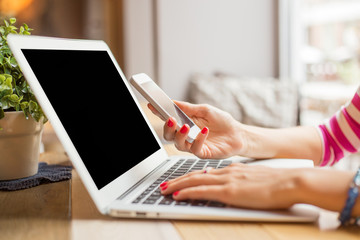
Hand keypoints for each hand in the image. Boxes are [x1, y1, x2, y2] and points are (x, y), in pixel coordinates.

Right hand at [148, 101, 244, 158]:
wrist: (238, 134)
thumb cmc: (222, 122)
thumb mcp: (205, 110)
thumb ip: (189, 108)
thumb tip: (173, 102)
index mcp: (184, 123)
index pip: (168, 120)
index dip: (158, 113)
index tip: (152, 105)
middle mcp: (186, 136)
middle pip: (168, 135)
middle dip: (167, 128)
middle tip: (170, 119)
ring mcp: (193, 146)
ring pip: (178, 144)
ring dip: (180, 135)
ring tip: (186, 126)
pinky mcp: (202, 153)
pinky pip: (195, 149)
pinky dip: (198, 139)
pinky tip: (204, 131)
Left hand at [159, 165, 357, 212]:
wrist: (290, 181)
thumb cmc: (277, 183)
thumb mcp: (254, 179)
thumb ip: (239, 181)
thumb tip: (228, 185)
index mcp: (232, 170)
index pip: (204, 173)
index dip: (189, 176)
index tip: (180, 180)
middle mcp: (226, 172)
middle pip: (195, 174)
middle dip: (177, 180)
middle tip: (164, 184)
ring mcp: (227, 181)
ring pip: (195, 180)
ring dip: (177, 185)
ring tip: (164, 189)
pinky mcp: (230, 191)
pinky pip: (203, 190)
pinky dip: (188, 192)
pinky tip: (178, 195)